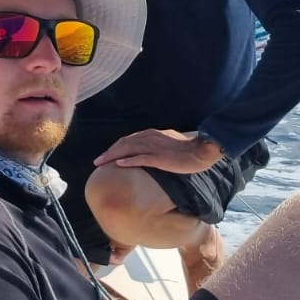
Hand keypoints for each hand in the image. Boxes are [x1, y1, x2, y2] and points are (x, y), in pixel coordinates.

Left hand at [95, 128, 221, 174]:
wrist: (202, 151)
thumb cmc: (187, 150)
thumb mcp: (167, 144)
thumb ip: (155, 146)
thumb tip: (145, 153)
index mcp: (151, 134)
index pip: (128, 140)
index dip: (115, 147)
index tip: (106, 155)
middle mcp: (150, 138)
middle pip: (124, 144)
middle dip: (109, 152)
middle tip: (97, 162)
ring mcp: (155, 147)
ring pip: (129, 149)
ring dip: (113, 156)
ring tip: (102, 164)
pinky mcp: (161, 158)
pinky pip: (142, 158)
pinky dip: (129, 161)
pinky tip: (119, 164)